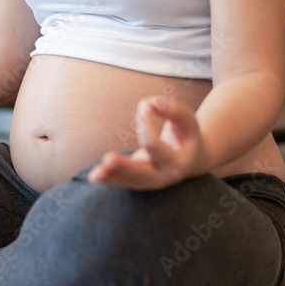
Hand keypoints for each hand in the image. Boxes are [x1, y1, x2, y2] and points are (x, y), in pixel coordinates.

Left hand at [86, 96, 207, 189]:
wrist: (190, 159)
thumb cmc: (186, 134)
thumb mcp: (186, 120)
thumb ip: (172, 109)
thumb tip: (151, 103)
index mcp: (178, 162)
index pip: (155, 145)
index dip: (145, 125)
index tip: (145, 106)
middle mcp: (164, 176)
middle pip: (141, 172)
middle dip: (125, 166)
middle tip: (108, 159)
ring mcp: (149, 182)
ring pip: (128, 181)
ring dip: (110, 177)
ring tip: (94, 175)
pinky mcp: (137, 181)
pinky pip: (121, 182)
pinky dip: (108, 179)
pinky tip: (93, 176)